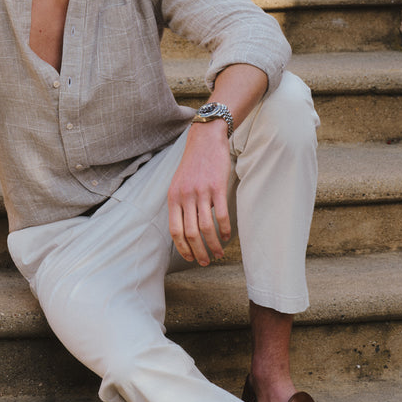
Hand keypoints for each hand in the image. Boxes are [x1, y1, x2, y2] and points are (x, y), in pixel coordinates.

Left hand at [167, 121, 231, 265]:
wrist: (205, 140)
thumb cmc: (193, 165)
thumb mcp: (178, 184)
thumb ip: (179, 205)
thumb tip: (184, 229)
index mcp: (173, 198)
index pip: (175, 231)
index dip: (182, 248)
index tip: (190, 258)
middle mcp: (185, 197)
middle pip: (191, 234)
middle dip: (199, 252)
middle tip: (206, 262)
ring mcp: (201, 192)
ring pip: (206, 228)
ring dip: (214, 245)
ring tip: (219, 253)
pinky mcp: (217, 187)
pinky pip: (221, 215)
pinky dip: (225, 230)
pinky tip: (227, 236)